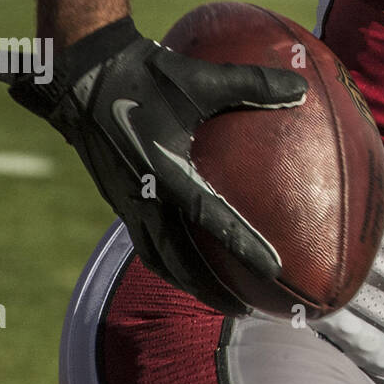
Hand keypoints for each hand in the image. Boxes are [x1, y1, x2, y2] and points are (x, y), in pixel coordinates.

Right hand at [9, 18, 306, 312]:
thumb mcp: (202, 78)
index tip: (276, 271)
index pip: (213, 220)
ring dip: (186, 280)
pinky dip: (168, 255)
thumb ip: (253, 84)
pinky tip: (187, 249)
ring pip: (157, 256)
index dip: (245, 247)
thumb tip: (301, 88)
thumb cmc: (145, 74)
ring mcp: (126, 200)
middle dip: (211, 290)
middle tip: (246, 308)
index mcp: (166, 173)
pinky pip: (144, 238)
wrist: (83, 75)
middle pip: (178, 262)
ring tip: (216, 295)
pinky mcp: (117, 195)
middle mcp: (143, 197)